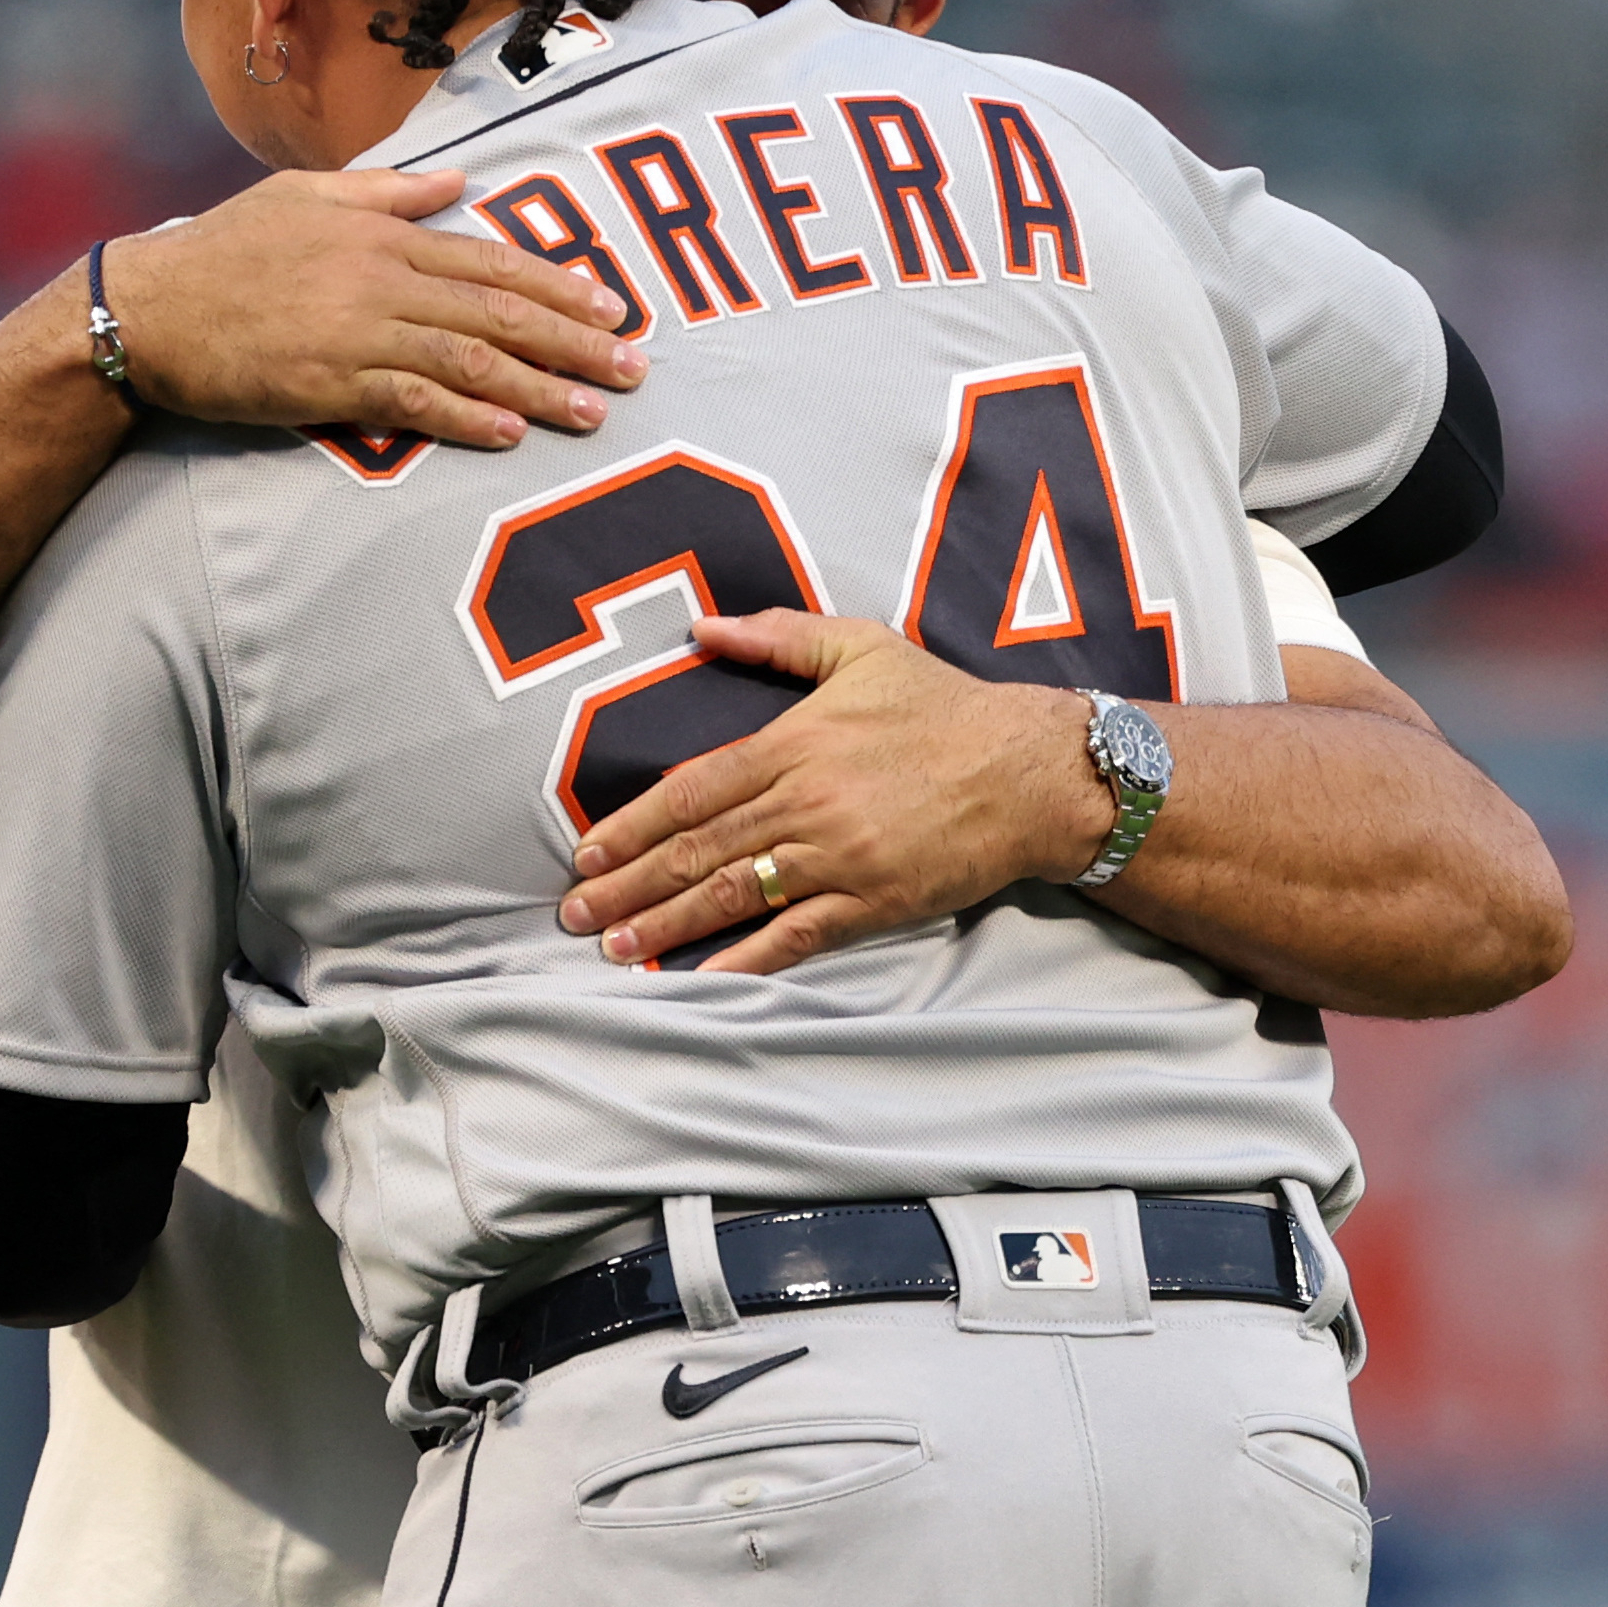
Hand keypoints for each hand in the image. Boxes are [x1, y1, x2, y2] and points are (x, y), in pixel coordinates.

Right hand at [105, 168, 646, 448]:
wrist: (147, 307)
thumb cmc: (224, 250)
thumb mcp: (305, 194)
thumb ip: (388, 190)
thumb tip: (455, 179)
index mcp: (382, 232)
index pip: (489, 259)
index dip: (557, 284)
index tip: (613, 306)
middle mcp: (380, 278)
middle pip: (497, 311)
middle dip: (573, 340)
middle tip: (634, 366)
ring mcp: (356, 332)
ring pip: (468, 359)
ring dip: (538, 386)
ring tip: (593, 409)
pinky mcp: (328, 384)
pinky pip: (412, 401)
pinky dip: (466, 417)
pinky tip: (511, 433)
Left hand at [556, 611, 1113, 973]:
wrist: (1032, 770)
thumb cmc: (945, 706)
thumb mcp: (862, 647)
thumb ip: (778, 637)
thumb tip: (702, 628)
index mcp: (795, 743)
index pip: (692, 790)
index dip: (632, 826)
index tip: (586, 853)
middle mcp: (807, 802)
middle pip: (699, 849)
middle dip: (630, 885)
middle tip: (575, 914)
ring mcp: (840, 857)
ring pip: (736, 895)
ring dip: (669, 925)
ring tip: (615, 947)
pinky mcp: (875, 902)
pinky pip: (797, 937)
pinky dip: (745, 960)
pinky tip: (700, 978)